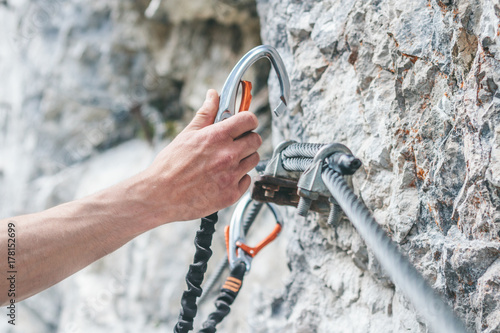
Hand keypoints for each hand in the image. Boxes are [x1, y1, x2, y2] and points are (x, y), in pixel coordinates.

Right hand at [138, 89, 261, 222]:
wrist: (161, 195)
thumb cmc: (170, 165)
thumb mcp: (187, 134)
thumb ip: (206, 114)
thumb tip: (213, 96)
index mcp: (217, 137)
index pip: (249, 120)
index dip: (248, 120)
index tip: (245, 123)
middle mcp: (228, 156)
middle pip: (256, 140)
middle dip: (248, 138)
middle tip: (236, 142)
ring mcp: (231, 176)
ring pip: (254, 160)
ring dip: (245, 158)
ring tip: (228, 161)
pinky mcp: (231, 194)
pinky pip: (247, 180)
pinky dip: (239, 178)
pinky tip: (224, 177)